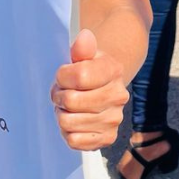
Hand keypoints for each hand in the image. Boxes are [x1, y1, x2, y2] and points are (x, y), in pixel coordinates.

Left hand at [50, 29, 127, 150]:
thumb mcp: (83, 56)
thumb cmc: (87, 72)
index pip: (79, 76)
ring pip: (69, 122)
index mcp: (114, 70)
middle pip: (71, 101)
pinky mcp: (108, 138)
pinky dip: (68, 132)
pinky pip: (75, 141)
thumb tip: (84, 37)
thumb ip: (81, 49)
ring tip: (68, 107)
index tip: (63, 75)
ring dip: (62, 114)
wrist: (102, 89)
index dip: (63, 76)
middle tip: (63, 93)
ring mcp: (114, 119)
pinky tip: (74, 122)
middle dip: (59, 96)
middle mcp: (119, 96)